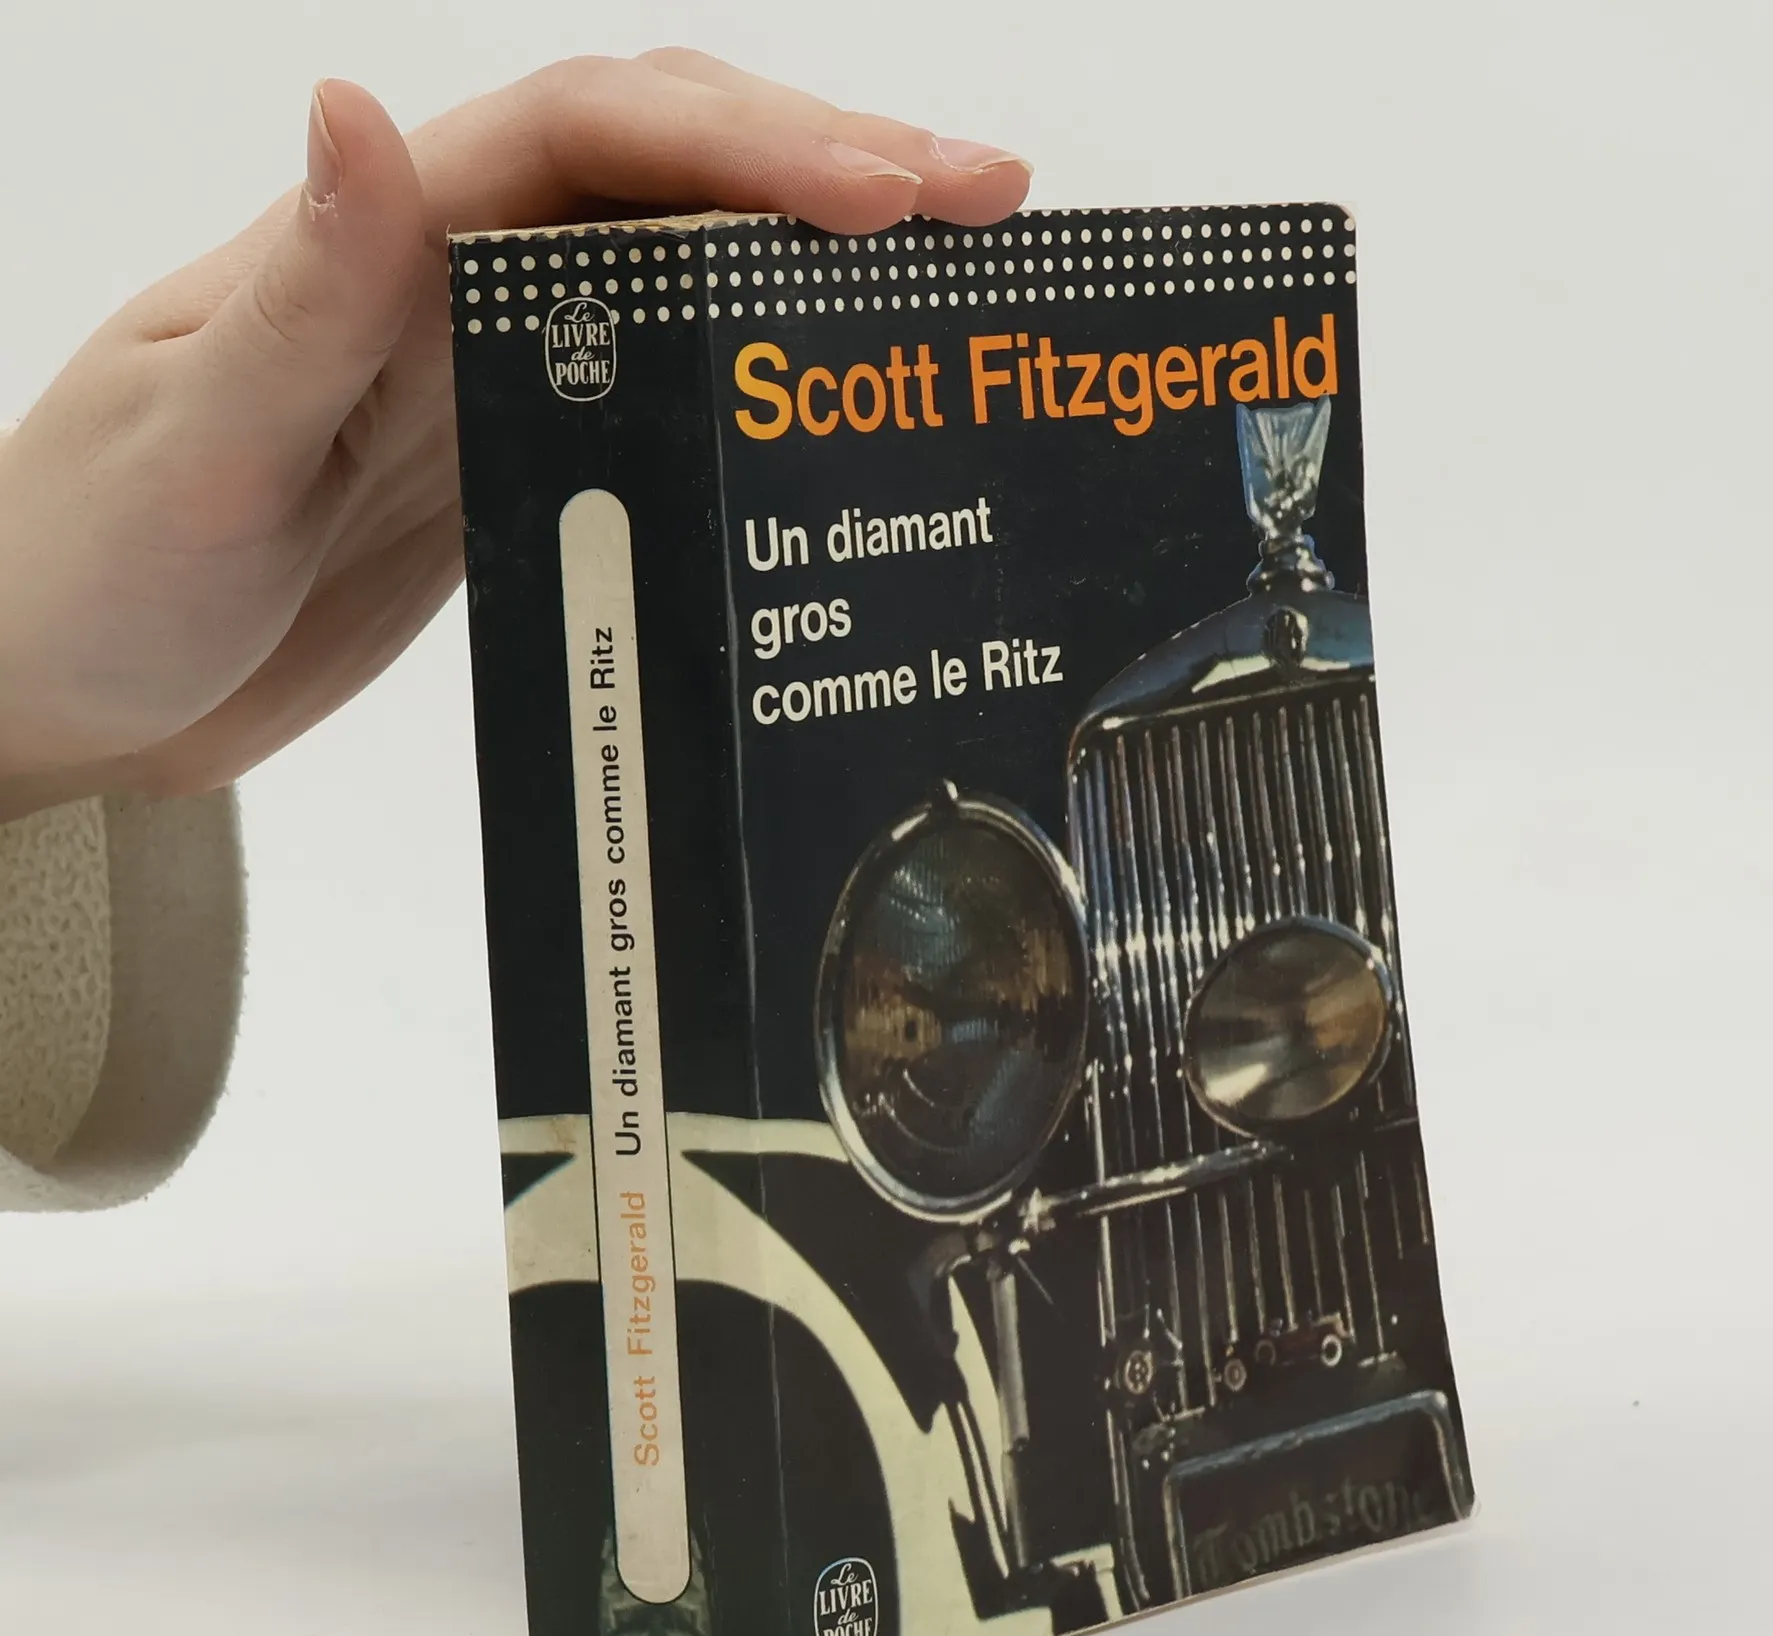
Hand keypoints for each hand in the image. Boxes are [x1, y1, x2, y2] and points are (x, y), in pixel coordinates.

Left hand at [0, 52, 1030, 818]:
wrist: (57, 690)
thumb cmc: (81, 563)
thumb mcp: (185, 442)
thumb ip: (302, 305)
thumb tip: (371, 117)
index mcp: (380, 248)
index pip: (594, 143)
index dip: (750, 147)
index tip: (885, 196)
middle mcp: (448, 287)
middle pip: (669, 181)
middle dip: (832, 173)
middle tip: (988, 204)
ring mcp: (486, 379)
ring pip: (680, 283)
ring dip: (813, 272)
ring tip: (948, 289)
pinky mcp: (506, 474)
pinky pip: (652, 401)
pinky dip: (752, 387)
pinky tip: (829, 413)